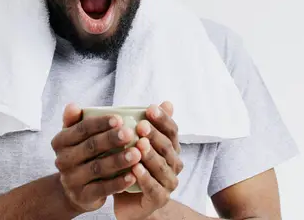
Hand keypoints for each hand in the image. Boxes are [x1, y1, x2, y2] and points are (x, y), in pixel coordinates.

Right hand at [51, 103, 141, 213]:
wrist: (75, 190)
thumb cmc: (82, 154)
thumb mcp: (75, 136)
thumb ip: (75, 120)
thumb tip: (73, 105)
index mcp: (60, 141)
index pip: (82, 129)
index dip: (100, 123)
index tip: (120, 118)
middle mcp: (62, 160)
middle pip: (90, 147)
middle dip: (111, 139)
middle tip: (131, 133)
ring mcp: (71, 180)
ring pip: (98, 168)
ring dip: (119, 160)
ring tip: (137, 153)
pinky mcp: (82, 197)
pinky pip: (103, 188)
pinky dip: (119, 182)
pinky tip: (134, 175)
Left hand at [114, 101, 183, 219]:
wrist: (130, 201)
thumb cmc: (134, 168)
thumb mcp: (139, 144)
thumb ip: (150, 125)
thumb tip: (167, 102)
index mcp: (171, 148)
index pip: (172, 131)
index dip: (163, 119)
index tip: (150, 108)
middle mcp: (174, 164)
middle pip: (167, 147)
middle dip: (154, 135)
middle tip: (141, 125)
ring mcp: (169, 182)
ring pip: (161, 166)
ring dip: (150, 155)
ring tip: (138, 145)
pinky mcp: (160, 199)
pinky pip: (153, 188)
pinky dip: (145, 178)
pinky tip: (135, 169)